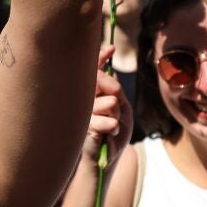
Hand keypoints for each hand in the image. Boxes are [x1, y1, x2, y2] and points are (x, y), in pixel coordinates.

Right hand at [81, 45, 132, 169]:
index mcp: (92, 93)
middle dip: (115, 90)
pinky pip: (107, 119)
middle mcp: (84, 99)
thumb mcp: (122, 108)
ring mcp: (83, 111)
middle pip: (102, 81)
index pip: (95, 71)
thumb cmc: (113, 134)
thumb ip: (116, 91)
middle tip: (117, 103)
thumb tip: (111, 72)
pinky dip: (114, 126)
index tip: (111, 48)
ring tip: (113, 124)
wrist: (105, 159)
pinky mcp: (85, 126)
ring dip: (116, 113)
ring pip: (109, 101)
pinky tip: (110, 132)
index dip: (100, 58)